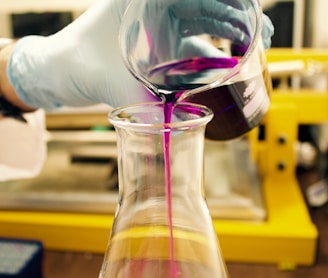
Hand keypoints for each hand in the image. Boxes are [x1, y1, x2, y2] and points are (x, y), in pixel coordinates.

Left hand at [7, 0, 272, 110]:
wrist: (60, 68)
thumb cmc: (77, 62)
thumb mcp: (111, 81)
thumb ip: (140, 108)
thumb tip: (168, 138)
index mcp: (146, 1)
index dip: (233, 5)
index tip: (253, 19)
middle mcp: (156, 7)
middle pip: (209, 6)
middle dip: (238, 19)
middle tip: (260, 38)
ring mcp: (159, 24)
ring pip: (204, 23)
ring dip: (228, 34)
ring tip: (252, 49)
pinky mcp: (160, 42)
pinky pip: (192, 41)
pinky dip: (210, 51)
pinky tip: (225, 64)